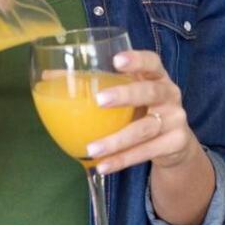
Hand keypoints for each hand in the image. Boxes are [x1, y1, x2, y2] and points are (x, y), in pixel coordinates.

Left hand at [86, 50, 204, 175]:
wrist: (175, 143)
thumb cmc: (143, 110)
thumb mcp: (127, 96)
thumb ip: (96, 86)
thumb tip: (48, 77)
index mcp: (157, 76)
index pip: (152, 62)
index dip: (137, 59)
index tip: (116, 61)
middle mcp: (170, 94)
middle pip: (151, 91)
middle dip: (126, 95)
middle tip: (99, 101)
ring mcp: (176, 119)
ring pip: (145, 129)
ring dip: (117, 140)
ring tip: (92, 149)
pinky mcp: (176, 143)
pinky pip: (147, 152)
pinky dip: (123, 160)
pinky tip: (103, 165)